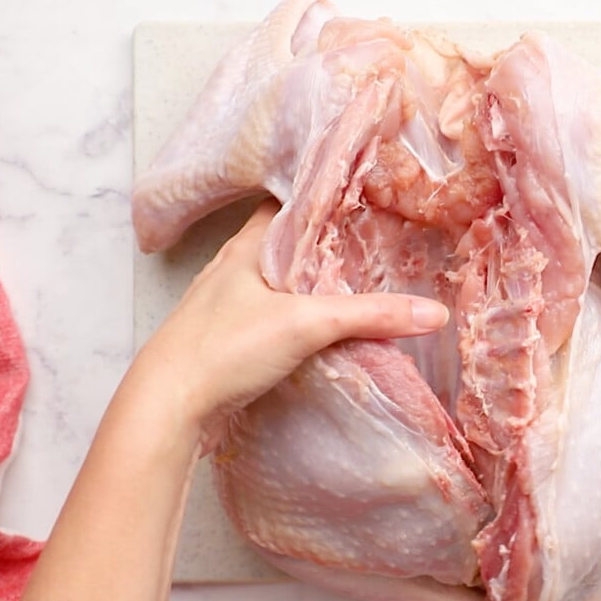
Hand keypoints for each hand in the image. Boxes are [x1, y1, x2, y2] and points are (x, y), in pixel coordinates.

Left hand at [125, 200, 449, 452]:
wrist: (166, 407)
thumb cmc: (223, 348)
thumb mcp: (306, 324)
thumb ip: (371, 316)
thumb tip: (434, 313)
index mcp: (247, 245)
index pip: (289, 201)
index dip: (324, 195)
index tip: (364, 193)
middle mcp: (236, 268)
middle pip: (289, 242)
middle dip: (327, 241)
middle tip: (374, 238)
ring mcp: (229, 305)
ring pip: (281, 280)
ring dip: (313, 281)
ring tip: (359, 279)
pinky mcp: (230, 339)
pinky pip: (275, 314)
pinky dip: (301, 314)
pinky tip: (325, 326)